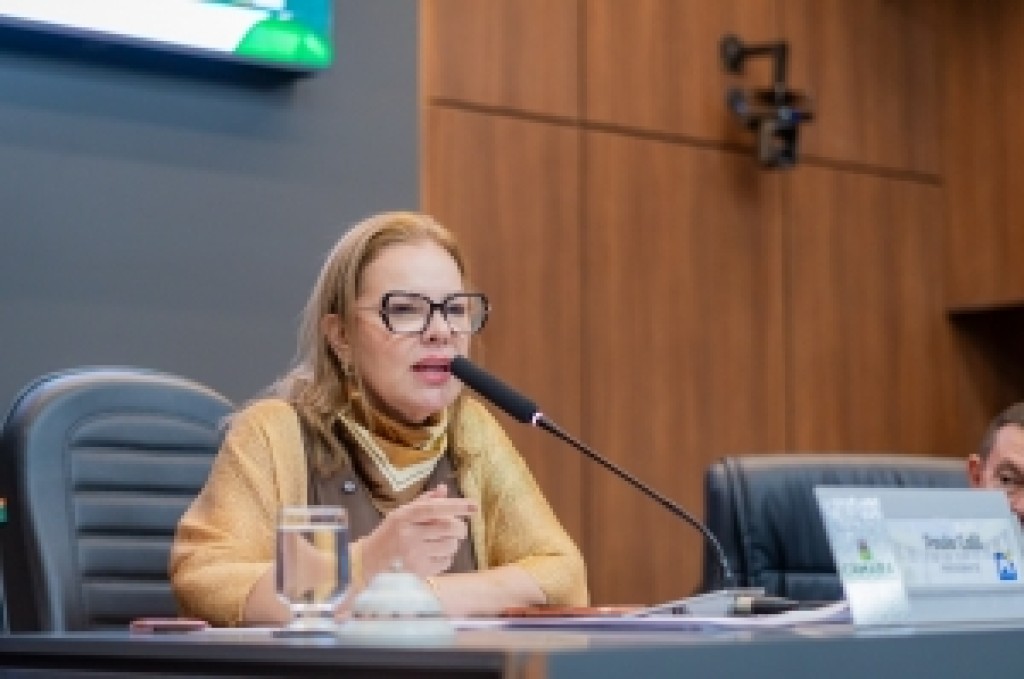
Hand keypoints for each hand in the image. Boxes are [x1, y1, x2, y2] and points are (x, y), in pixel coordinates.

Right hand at [359, 484, 477, 577]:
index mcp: (404, 517)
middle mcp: (408, 535)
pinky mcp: (419, 571)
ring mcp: (414, 555)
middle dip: (459, 527)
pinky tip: (435, 554)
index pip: (435, 508)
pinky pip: (446, 561)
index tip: (474, 505)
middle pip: (448, 527)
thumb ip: (424, 501)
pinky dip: (447, 556)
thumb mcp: (402, 514)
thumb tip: (444, 489)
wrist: (369, 562)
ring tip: (442, 541)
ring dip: (453, 542)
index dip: (457, 506)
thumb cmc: (389, 535)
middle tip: (457, 527)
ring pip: (451, 545)